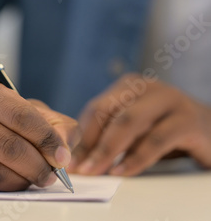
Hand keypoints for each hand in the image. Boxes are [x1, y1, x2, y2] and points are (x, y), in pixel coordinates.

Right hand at [0, 76, 78, 190]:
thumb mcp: (21, 110)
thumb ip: (53, 123)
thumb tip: (63, 147)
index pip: (20, 115)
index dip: (47, 139)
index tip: (62, 157)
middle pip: (8, 146)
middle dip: (37, 167)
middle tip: (50, 176)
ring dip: (21, 181)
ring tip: (30, 179)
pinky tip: (5, 180)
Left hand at [69, 73, 210, 175]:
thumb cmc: (166, 131)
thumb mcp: (135, 129)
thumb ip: (109, 135)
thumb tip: (77, 156)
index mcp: (129, 85)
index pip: (96, 109)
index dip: (80, 136)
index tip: (67, 159)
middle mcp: (148, 87)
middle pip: (107, 112)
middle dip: (89, 143)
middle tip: (79, 168)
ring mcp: (170, 100)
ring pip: (128, 123)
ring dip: (107, 151)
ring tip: (95, 171)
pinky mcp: (188, 121)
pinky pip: (155, 140)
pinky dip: (135, 158)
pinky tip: (122, 171)